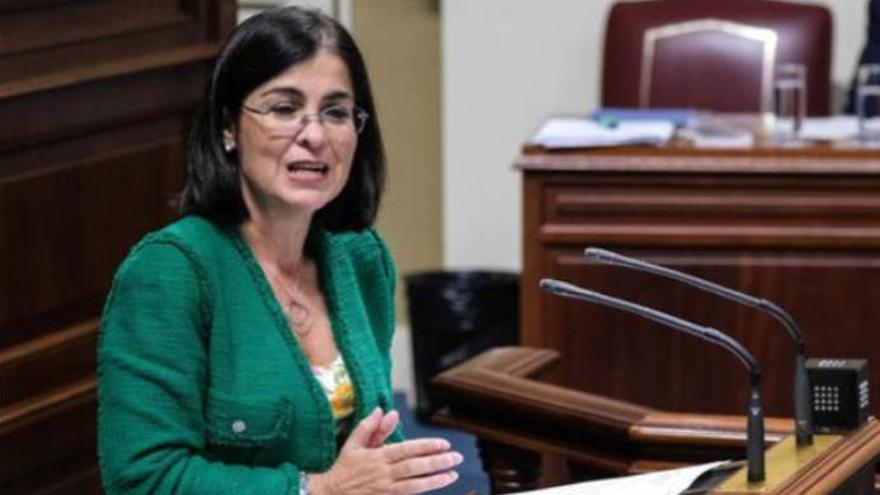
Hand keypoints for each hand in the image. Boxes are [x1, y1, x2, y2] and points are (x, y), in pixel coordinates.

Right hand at [310, 408, 462, 494]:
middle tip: (457, 457)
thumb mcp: (353, 444)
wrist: (329, 494)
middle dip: (437, 462)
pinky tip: (434, 487)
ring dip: (435, 480)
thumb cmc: (343, 468)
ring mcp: (385, 490)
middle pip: (414, 467)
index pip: (407, 449)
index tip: (444, 443)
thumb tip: (383, 410)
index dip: (426, 446)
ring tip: (453, 475)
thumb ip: (369, 427)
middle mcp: (383, 473)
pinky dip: (420, 492)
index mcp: (377, 456)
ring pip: (414, 485)